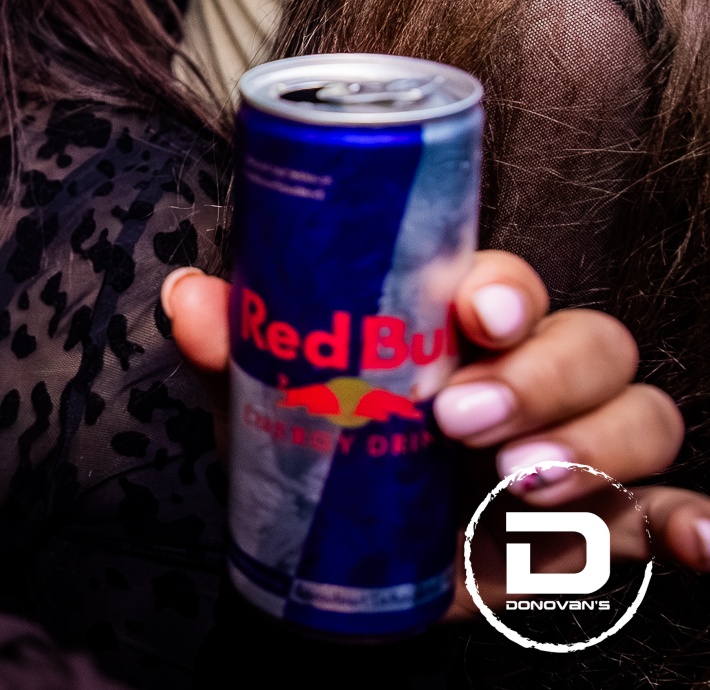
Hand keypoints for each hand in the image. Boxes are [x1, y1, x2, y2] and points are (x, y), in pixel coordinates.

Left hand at [162, 252, 709, 591]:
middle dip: (541, 377)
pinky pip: (674, 512)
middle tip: (463, 422)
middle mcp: (539, 371)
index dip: (504, 288)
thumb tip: (188, 298)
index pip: (507, 282)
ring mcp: (582, 446)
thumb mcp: (268, 400)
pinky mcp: (606, 526)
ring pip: (642, 417)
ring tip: (519, 484)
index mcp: (462, 323)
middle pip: (591, 342)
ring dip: (595, 447)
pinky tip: (698, 541)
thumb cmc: (318, 449)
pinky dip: (699, 525)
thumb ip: (234, 349)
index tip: (472, 312)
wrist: (337, 564)